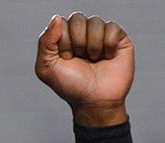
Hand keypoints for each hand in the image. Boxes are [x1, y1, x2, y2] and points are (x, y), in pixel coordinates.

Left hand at [34, 12, 133, 126]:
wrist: (94, 101)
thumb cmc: (70, 86)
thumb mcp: (46, 68)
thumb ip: (45, 42)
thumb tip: (56, 18)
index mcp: (64, 37)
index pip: (61, 23)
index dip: (63, 42)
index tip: (66, 59)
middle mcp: (82, 33)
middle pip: (77, 18)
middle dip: (77, 42)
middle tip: (80, 59)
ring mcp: (101, 34)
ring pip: (95, 22)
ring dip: (92, 46)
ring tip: (94, 60)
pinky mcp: (119, 38)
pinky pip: (112, 27)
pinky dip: (107, 45)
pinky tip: (107, 57)